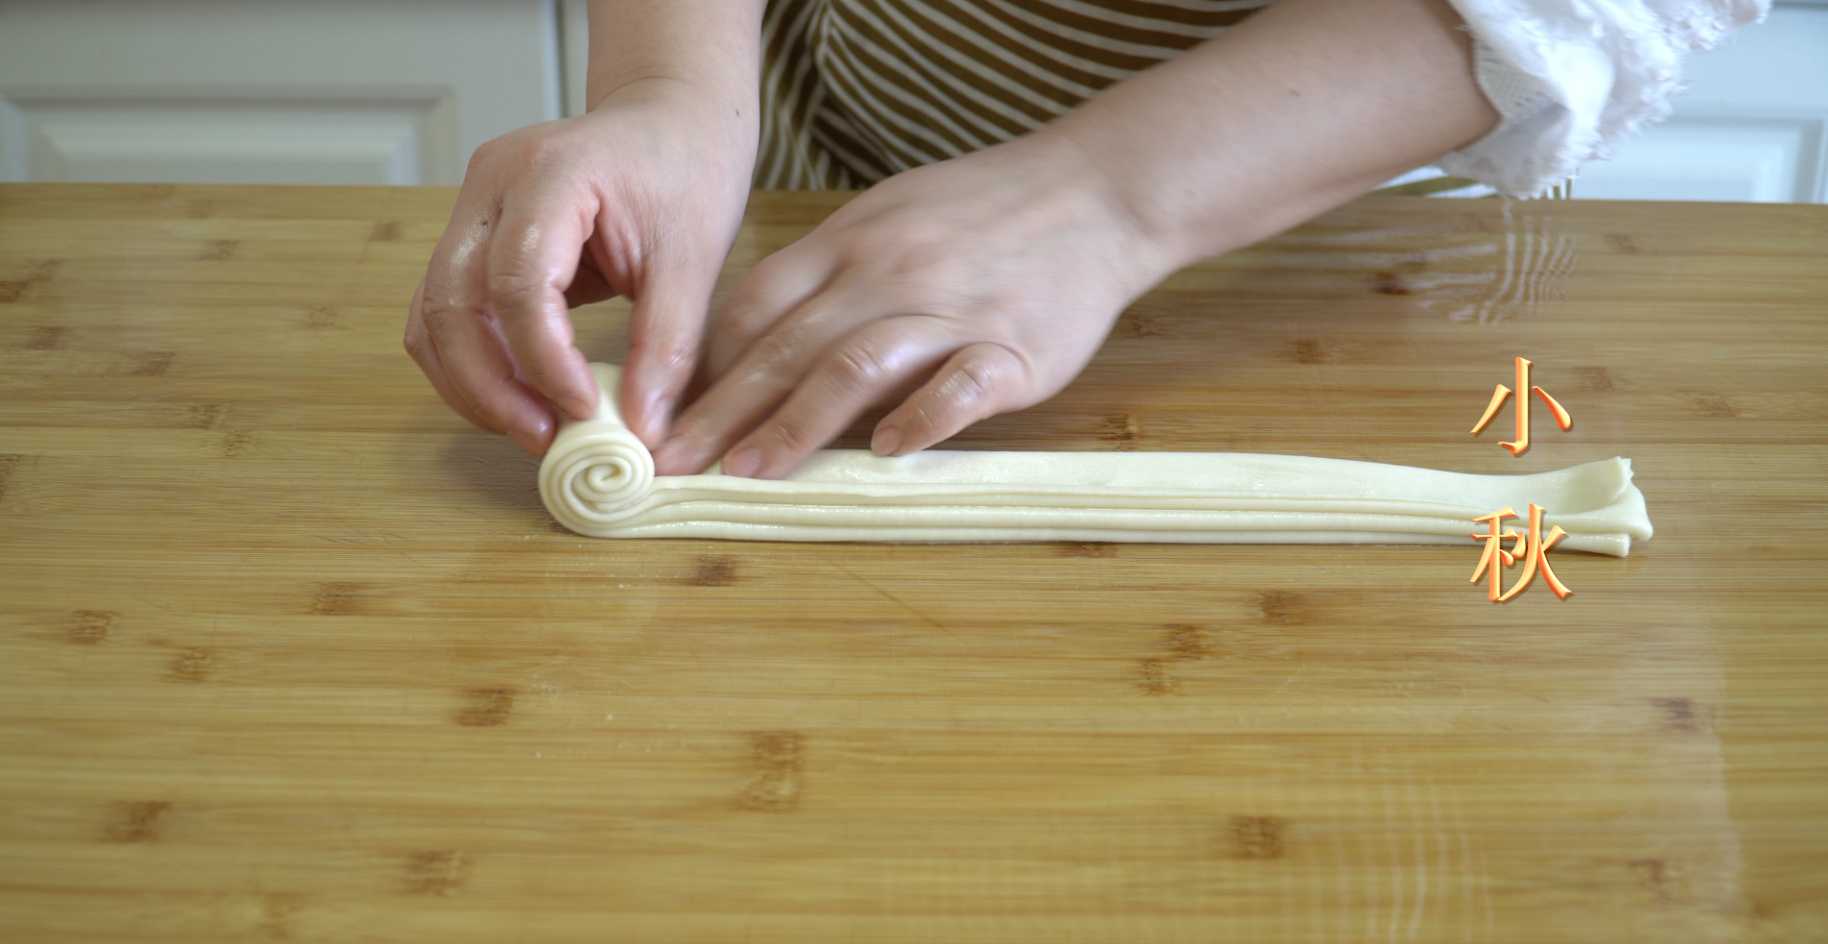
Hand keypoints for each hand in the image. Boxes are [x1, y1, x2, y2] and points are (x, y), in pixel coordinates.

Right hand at [404, 77, 755, 453]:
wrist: (671, 121)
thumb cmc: (686, 171)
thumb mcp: (695, 259)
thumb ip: (667, 345)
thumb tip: (642, 430)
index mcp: (550, 173)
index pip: (517, 281)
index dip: (543, 360)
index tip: (584, 410)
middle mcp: (491, 185)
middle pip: (452, 302)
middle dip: (489, 386)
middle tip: (545, 437)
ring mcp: (472, 208)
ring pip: (434, 315)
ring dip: (473, 383)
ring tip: (534, 427)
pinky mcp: (472, 237)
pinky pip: (449, 312)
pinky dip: (474, 363)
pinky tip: (522, 397)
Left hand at [651, 132, 1171, 477]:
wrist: (1099, 189)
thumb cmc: (986, 211)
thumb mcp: (891, 216)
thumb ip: (828, 277)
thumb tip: (759, 344)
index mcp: (851, 244)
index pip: (754, 309)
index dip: (702, 369)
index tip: (664, 417)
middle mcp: (889, 275)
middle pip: (786, 347)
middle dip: (720, 412)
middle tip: (671, 463)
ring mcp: (952, 310)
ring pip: (855, 367)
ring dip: (794, 425)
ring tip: (748, 473)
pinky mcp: (1014, 346)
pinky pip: (960, 385)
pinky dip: (922, 418)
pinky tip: (890, 453)